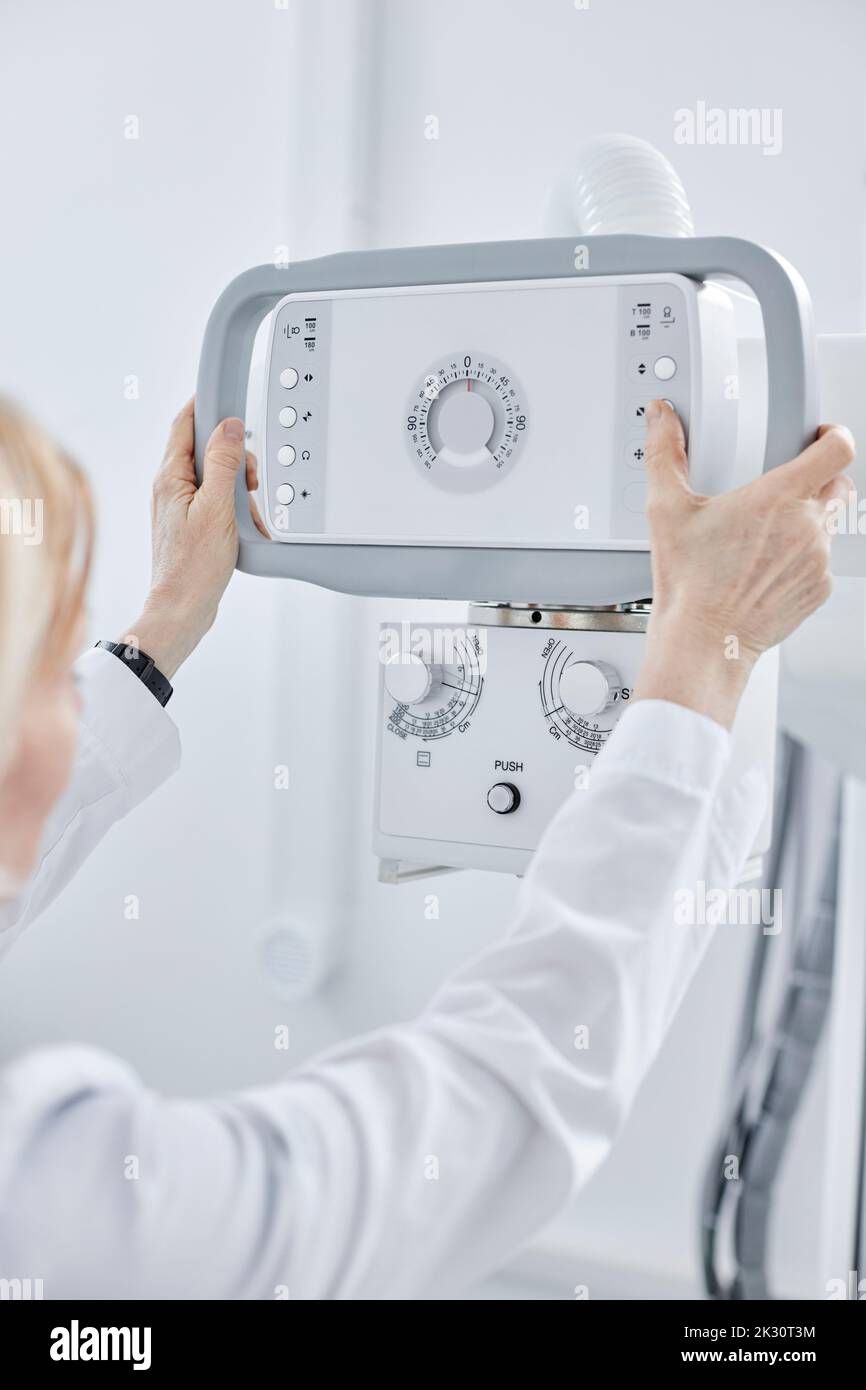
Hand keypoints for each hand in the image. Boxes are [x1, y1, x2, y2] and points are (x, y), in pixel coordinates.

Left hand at [121, 399, 265, 679]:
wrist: (182, 608)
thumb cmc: (193, 566)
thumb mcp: (216, 508)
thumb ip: (223, 464)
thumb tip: (229, 427)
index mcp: (170, 477)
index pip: (184, 423)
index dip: (206, 405)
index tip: (228, 396)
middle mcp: (170, 487)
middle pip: (204, 449)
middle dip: (233, 456)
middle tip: (249, 478)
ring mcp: (180, 506)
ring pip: (214, 476)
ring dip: (237, 485)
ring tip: (247, 509)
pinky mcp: (191, 524)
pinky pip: (217, 501)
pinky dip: (235, 507)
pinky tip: (244, 527)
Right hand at [634, 399, 854, 727]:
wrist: (703, 642)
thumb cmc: (689, 585)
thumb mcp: (666, 511)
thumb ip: (665, 455)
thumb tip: (661, 418)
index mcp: (778, 498)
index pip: (838, 448)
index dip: (834, 434)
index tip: (820, 436)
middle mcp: (808, 527)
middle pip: (841, 484)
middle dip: (821, 479)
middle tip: (788, 487)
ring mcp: (818, 561)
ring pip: (832, 524)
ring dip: (810, 520)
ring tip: (768, 534)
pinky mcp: (817, 590)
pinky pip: (822, 561)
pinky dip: (803, 557)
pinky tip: (768, 565)